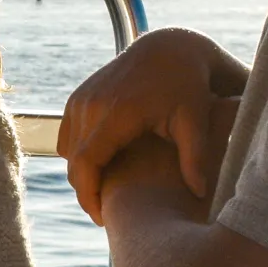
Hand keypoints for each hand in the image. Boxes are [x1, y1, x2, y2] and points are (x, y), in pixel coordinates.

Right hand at [59, 28, 245, 221]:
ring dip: (82, 174)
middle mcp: (90, 103)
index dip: (89, 195)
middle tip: (107, 214)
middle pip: (73, 162)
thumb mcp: (195, 120)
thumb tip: (200, 194)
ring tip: (108, 192)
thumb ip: (196, 157)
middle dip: (85, 191)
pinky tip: (105, 169)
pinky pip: (68, 136)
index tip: (102, 218)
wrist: (169, 48)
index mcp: (116, 111)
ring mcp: (80, 98)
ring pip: (67, 151)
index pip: (86, 162)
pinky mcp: (77, 97)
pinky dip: (80, 155)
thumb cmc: (188, 87)